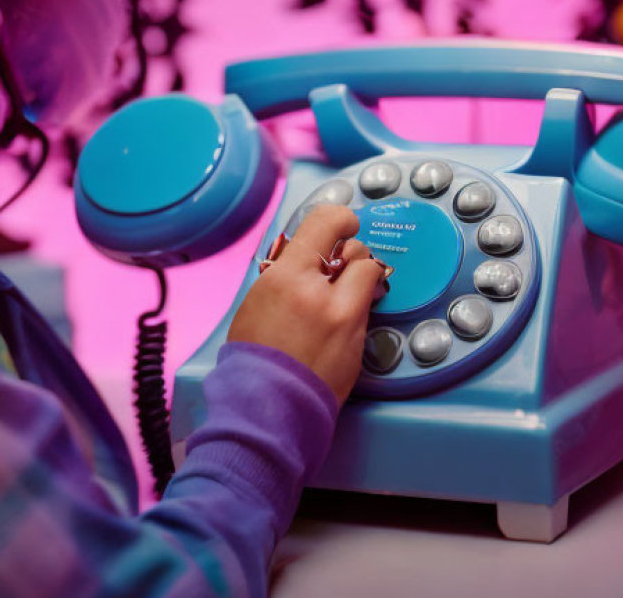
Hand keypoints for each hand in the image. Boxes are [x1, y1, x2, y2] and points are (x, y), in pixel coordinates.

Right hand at [227, 204, 385, 406]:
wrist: (266, 405)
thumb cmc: (253, 355)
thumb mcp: (259, 298)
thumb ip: (288, 272)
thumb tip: (309, 256)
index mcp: (289, 277)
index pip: (327, 223)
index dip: (340, 218)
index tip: (343, 222)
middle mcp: (322, 293)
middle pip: (358, 250)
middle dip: (349, 255)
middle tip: (336, 268)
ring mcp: (346, 320)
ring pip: (369, 278)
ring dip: (357, 282)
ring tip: (337, 298)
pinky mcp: (361, 344)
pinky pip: (365, 313)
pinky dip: (354, 313)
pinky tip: (334, 328)